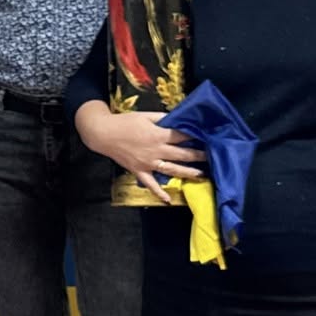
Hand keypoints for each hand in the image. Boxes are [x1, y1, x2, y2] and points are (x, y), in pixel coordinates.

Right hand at [77, 107, 204, 203]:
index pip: (181, 136)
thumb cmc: (125, 122)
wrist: (103, 134)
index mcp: (158, 135)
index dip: (194, 136)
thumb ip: (163, 118)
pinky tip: (168, 200)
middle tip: (212, 156)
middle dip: (198, 155)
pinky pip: (150, 184)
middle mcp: (156, 151)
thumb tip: (178, 119)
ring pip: (171, 170)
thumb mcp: (145, 116)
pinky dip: (159, 193)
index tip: (206, 136)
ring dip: (187, 173)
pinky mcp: (139, 171)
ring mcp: (148, 163)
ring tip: (200, 174)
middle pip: (181, 154)